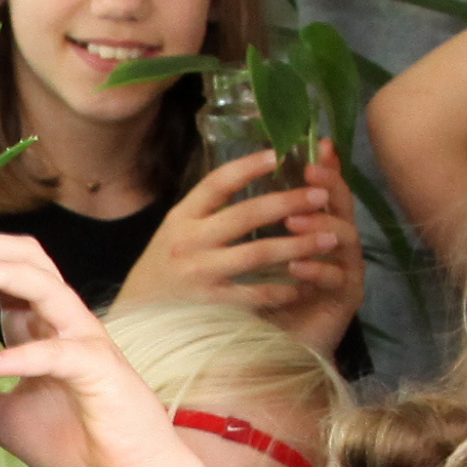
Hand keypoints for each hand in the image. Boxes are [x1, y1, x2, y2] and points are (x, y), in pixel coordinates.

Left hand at [0, 230, 187, 466]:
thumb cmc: (75, 442)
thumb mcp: (6, 420)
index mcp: (39, 326)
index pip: (9, 267)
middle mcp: (62, 322)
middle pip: (28, 258)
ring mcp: (83, 340)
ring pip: (46, 284)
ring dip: (1, 272)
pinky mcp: (98, 369)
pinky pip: (58, 352)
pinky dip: (21, 355)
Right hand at [113, 150, 357, 334]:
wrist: (138, 312)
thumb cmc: (168, 264)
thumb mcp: (179, 228)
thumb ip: (212, 208)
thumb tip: (259, 172)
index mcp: (182, 216)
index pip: (217, 183)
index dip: (249, 167)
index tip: (280, 154)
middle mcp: (188, 241)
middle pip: (245, 216)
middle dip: (287, 203)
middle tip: (320, 195)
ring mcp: (199, 274)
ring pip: (257, 254)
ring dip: (298, 244)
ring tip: (329, 236)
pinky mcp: (211, 304)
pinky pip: (255, 294)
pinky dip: (284, 287)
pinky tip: (306, 282)